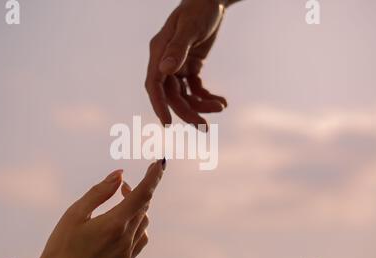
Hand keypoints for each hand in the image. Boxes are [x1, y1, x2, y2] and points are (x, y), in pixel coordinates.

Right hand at [9, 160, 164, 257]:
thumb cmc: (62, 246)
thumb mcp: (76, 213)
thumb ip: (100, 192)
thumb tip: (119, 176)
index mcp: (114, 224)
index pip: (142, 194)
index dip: (153, 176)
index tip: (160, 163)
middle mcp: (126, 238)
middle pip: (143, 206)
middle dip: (136, 191)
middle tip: (122, 186)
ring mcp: (127, 252)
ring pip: (143, 221)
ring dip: (137, 207)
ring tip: (120, 202)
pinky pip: (141, 238)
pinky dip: (138, 225)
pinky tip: (124, 223)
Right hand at [146, 0, 228, 129]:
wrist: (211, 0)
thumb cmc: (199, 9)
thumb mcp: (189, 27)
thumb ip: (177, 49)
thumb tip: (165, 70)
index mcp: (159, 53)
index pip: (154, 85)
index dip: (159, 105)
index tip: (167, 123)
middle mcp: (165, 62)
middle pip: (172, 95)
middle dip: (187, 112)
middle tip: (204, 127)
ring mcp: (177, 66)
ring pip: (184, 95)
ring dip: (200, 105)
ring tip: (220, 107)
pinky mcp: (190, 67)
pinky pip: (196, 89)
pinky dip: (207, 96)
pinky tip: (221, 101)